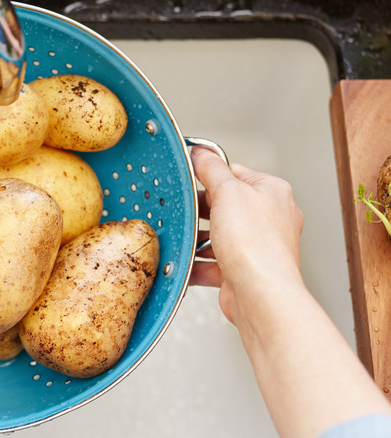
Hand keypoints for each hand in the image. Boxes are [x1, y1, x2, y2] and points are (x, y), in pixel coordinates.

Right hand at [188, 147, 303, 323]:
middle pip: (225, 205)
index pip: (236, 173)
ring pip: (218, 235)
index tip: (190, 176)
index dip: (211, 174)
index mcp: (272, 192)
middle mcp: (269, 218)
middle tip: (184, 210)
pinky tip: (184, 262)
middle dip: (201, 211)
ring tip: (184, 237)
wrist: (260, 293)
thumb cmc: (256, 244)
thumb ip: (211, 169)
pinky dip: (197, 263)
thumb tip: (201, 152)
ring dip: (198, 238)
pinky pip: (213, 262)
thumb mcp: (228, 192)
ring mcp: (256, 246)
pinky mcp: (242, 271)